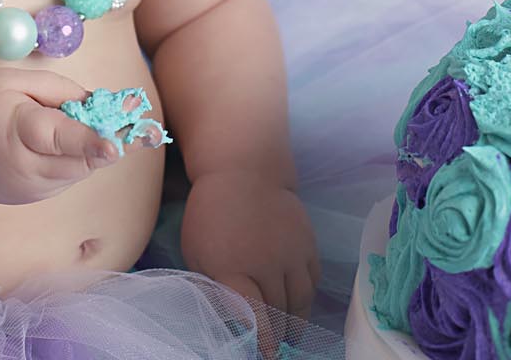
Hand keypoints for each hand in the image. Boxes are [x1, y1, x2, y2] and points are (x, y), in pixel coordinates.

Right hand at [0, 67, 121, 207]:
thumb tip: (97, 103)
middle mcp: (27, 170)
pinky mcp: (38, 197)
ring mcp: (33, 190)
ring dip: (98, 147)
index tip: (115, 143)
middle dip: (112, 141)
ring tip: (110, 122)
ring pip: (82, 168)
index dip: (88, 140)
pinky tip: (72, 137)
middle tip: (144, 126)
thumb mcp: (7, 81)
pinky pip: (70, 173)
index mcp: (16, 133)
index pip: (57, 137)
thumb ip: (55, 89)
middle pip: (81, 159)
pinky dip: (79, 156)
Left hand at [179, 169, 321, 359]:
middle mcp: (267, 262)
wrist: (243, 169)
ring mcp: (291, 252)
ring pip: (300, 301)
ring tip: (290, 336)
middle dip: (277, 335)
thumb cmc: (210, 213)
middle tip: (275, 349)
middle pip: (279, 312)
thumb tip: (232, 321)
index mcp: (234, 266)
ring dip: (296, 323)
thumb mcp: (197, 251)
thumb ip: (213, 287)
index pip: (255, 316)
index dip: (262, 340)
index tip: (264, 354)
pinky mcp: (307, 243)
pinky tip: (298, 306)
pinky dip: (307, 298)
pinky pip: (312, 281)